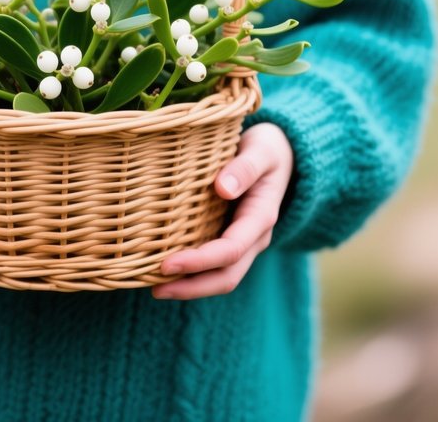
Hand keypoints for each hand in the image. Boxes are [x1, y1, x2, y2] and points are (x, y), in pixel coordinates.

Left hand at [152, 122, 292, 299]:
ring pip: (222, 277)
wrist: (282, 155)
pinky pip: (215, 266)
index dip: (199, 261)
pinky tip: (166, 272)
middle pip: (227, 276)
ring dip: (191, 287)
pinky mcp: (232, 239)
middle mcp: (255, 237)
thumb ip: (244, 168)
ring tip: (155, 288)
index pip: (230, 250)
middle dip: (192, 287)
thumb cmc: (267, 149)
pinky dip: (194, 275)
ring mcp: (245, 242)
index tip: (166, 264)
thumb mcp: (261, 150)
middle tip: (154, 288)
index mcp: (261, 217)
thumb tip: (222, 188)